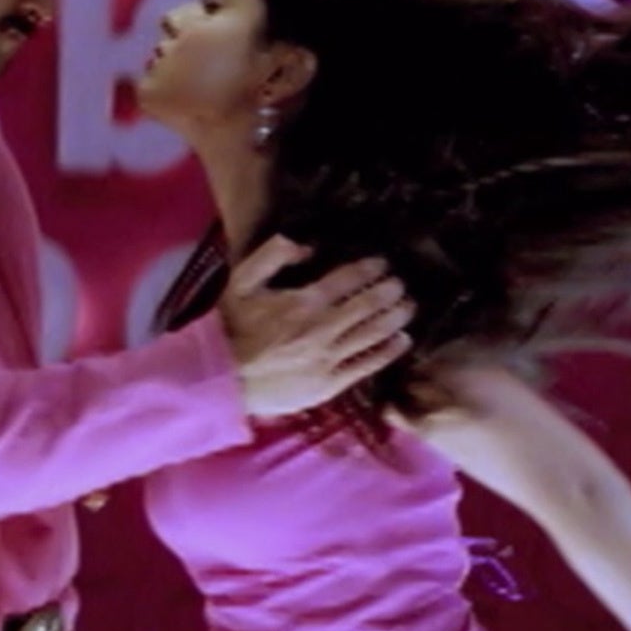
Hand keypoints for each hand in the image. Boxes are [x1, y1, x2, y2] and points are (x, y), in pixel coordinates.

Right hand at [216, 235, 414, 418]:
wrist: (221, 378)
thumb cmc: (232, 327)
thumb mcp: (243, 280)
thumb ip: (273, 255)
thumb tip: (306, 246)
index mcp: (304, 301)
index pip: (347, 279)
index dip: (370, 269)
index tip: (382, 264)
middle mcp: (322, 328)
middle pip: (368, 306)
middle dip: (389, 292)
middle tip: (402, 285)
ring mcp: (329, 358)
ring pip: (373, 334)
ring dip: (395, 318)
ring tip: (409, 307)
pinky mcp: (330, 384)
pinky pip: (366, 365)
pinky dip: (388, 351)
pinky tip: (402, 341)